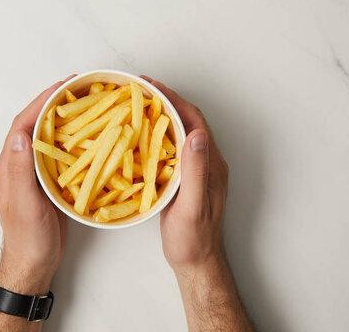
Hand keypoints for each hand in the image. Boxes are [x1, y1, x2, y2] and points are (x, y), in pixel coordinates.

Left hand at [0, 76, 74, 294]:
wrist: (34, 264)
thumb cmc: (27, 236)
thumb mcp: (24, 203)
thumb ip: (20, 170)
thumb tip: (21, 136)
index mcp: (10, 165)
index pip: (23, 125)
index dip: (41, 102)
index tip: (62, 87)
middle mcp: (21, 165)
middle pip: (37, 126)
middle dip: (55, 105)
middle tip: (79, 90)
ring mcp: (35, 174)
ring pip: (50, 139)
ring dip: (65, 121)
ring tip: (87, 107)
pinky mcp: (49, 184)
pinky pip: (61, 155)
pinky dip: (74, 142)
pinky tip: (89, 138)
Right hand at [139, 76, 228, 272]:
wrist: (196, 261)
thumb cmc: (193, 238)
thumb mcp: (193, 205)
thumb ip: (196, 171)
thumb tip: (198, 134)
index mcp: (210, 163)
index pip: (194, 121)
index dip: (174, 100)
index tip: (152, 87)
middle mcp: (206, 162)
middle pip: (187, 121)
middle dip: (165, 101)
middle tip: (140, 90)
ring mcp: (196, 170)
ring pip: (179, 133)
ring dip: (160, 116)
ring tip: (137, 105)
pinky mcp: (185, 179)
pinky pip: (171, 148)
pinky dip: (156, 135)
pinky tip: (140, 135)